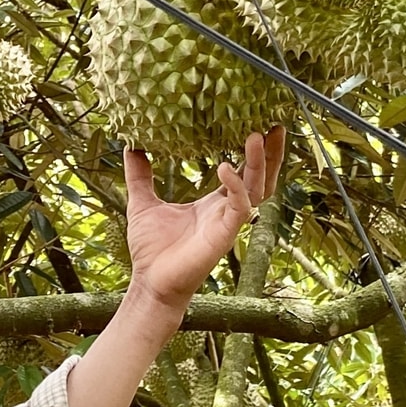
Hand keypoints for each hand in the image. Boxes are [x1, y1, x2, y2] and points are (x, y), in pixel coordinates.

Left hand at [122, 127, 286, 313]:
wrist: (150, 282)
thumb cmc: (151, 250)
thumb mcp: (143, 202)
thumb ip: (140, 175)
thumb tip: (131, 147)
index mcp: (213, 203)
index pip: (242, 172)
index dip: (253, 153)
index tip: (258, 125)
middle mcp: (226, 211)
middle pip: (260, 178)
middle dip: (269, 154)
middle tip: (274, 125)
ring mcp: (227, 223)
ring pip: (257, 190)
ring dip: (259, 164)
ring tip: (257, 136)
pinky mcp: (223, 236)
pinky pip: (239, 208)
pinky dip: (236, 187)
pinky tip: (226, 168)